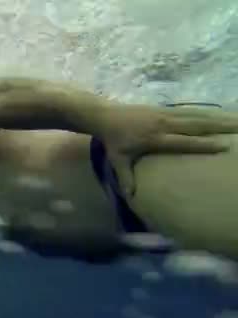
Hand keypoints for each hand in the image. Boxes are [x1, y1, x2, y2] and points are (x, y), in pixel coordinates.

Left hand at [99, 103, 237, 196]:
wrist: (105, 116)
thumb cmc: (113, 141)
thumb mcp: (117, 160)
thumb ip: (126, 178)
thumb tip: (131, 197)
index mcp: (153, 138)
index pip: (182, 142)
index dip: (202, 144)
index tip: (224, 145)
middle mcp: (163, 124)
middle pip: (195, 125)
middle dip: (220, 126)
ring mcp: (165, 114)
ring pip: (196, 115)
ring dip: (218, 117)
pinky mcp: (165, 108)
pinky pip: (189, 110)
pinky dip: (206, 112)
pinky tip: (220, 114)